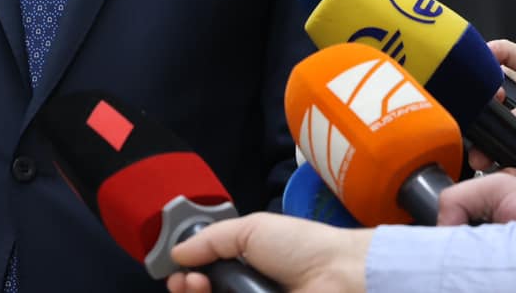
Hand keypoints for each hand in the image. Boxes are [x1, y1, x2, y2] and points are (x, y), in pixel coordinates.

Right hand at [161, 214, 370, 292]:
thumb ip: (212, 240)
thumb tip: (177, 252)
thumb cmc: (300, 248)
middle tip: (189, 281)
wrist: (339, 276)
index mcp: (246, 268)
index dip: (189, 277)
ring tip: (199, 286)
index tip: (180, 274)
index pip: (208, 277)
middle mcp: (248, 291)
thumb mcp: (251, 230)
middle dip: (188, 289)